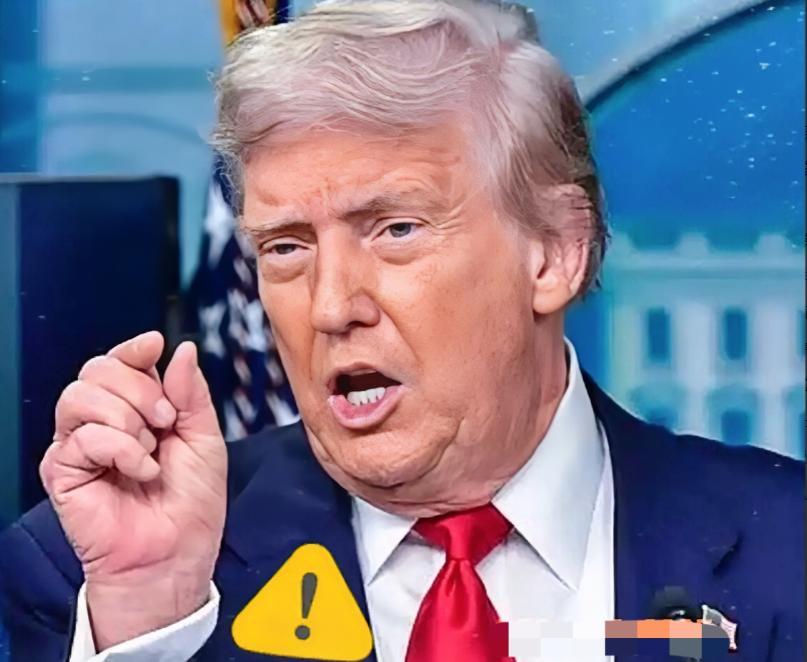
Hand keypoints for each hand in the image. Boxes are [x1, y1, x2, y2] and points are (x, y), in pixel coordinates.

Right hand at [39, 331, 226, 649]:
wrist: (177, 552)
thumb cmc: (191, 503)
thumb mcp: (204, 437)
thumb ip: (190, 393)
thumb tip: (180, 349)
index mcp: (136, 411)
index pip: (119, 362)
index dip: (134, 349)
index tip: (154, 345)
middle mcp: (103, 423)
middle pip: (97, 369)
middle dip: (139, 389)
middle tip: (166, 421)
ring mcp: (79, 446)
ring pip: (81, 395)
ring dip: (127, 418)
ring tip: (150, 448)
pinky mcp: (63, 472)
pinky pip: (83, 436)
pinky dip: (121, 449)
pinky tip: (140, 469)